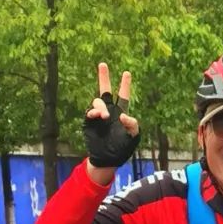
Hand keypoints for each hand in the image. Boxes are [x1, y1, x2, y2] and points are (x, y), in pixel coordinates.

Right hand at [85, 63, 139, 179]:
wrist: (108, 159)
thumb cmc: (122, 148)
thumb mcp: (133, 136)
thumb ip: (132, 125)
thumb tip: (121, 115)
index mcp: (121, 112)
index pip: (123, 96)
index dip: (125, 85)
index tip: (127, 73)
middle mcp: (109, 111)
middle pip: (105, 90)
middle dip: (104, 77)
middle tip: (103, 64)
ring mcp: (98, 116)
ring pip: (97, 101)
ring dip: (100, 106)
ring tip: (104, 115)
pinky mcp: (89, 122)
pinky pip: (90, 112)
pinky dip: (93, 112)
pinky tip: (97, 116)